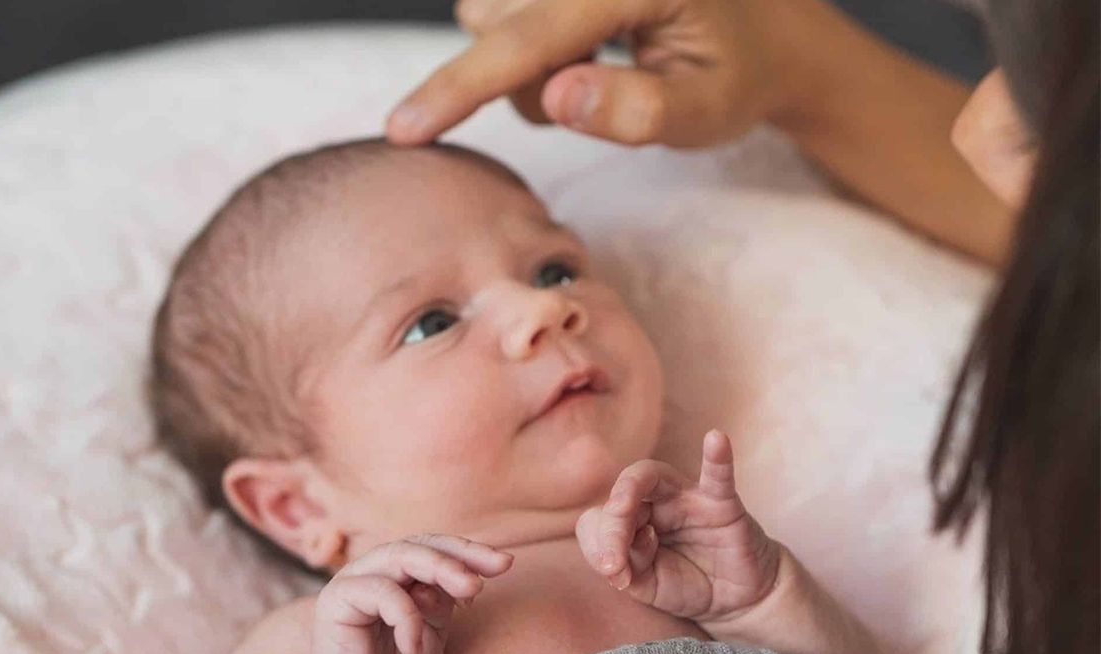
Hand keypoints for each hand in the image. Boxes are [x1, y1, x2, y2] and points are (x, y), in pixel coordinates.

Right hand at [309, 534, 512, 653]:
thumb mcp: (431, 628)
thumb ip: (442, 598)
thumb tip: (462, 577)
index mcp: (394, 571)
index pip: (433, 547)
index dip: (468, 551)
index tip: (505, 563)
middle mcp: (372, 568)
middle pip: (418, 544)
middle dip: (459, 555)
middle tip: (495, 569)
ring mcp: (351, 580)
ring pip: (399, 555)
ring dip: (441, 569)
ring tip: (471, 590)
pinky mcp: (335, 599)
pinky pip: (380, 591)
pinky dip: (405, 615)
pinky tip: (413, 645)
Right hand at [386, 0, 786, 146]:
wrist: (761, 31)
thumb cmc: (738, 75)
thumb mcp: (709, 111)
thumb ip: (640, 110)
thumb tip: (557, 95)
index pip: (530, 38)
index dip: (462, 86)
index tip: (405, 129)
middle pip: (492, 17)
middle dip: (518, 75)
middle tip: (600, 91)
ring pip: (489, 14)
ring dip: (523, 60)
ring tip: (595, 69)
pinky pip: (502, 9)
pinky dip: (528, 44)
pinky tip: (583, 50)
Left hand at [576, 430, 780, 624]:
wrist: (736, 598)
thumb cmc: (687, 584)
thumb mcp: (646, 586)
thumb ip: (625, 573)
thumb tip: (611, 565)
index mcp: (631, 519)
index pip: (598, 518)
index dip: (598, 545)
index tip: (617, 577)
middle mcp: (655, 501)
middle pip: (620, 496)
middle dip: (611, 530)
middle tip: (614, 565)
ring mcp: (687, 498)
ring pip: (651, 474)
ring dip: (628, 491)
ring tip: (620, 507)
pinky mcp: (722, 504)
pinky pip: (718, 476)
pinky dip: (717, 457)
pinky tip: (715, 439)